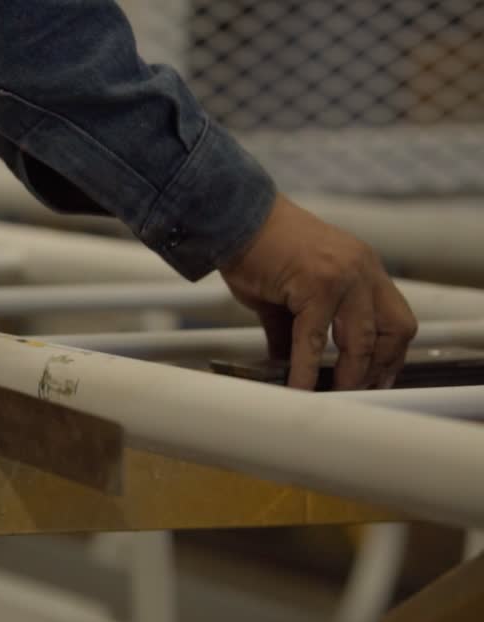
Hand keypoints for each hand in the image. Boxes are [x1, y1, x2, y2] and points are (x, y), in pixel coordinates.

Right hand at [219, 194, 417, 390]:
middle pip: (392, 331)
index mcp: (363, 268)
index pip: (396, 319)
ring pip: (360, 340)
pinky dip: (306, 369)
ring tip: (332, 396)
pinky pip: (313, 339)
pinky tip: (297, 385)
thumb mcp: (291, 287)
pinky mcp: (316, 286)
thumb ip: (296, 325)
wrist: (234, 217)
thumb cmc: (258, 247)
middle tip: (357, 392)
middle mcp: (362, 270)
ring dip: (348, 375)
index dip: (391, 354)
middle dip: (376, 369)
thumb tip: (289, 361)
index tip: (378, 377)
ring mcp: (343, 277)